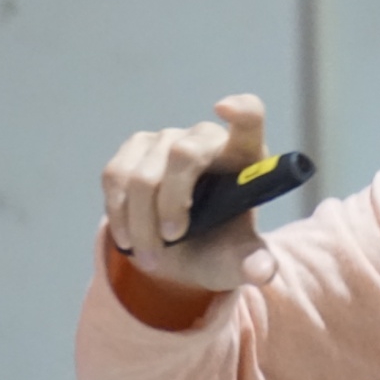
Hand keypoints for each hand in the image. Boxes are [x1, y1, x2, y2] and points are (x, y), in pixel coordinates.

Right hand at [102, 95, 278, 313]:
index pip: (249, 118)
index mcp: (245, 155)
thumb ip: (254, 264)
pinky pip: (116, 176)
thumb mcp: (238, 260)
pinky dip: (119, 215)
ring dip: (141, 224)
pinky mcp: (135, 148)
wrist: (179, 253)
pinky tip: (129, 238)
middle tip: (171, 239)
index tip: (224, 108)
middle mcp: (206, 137)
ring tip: (151, 256)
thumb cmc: (218, 246)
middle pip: (183, 154)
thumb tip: (263, 271)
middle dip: (170, 204)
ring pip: (143, 175)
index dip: (239, 110)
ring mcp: (168, 138)